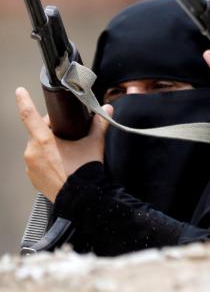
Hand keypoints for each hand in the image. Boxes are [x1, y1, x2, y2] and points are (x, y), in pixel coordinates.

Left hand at [15, 87, 110, 201]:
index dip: (23, 101)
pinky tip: (62, 165)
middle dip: (51, 131)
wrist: (82, 199)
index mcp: (43, 141)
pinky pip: (37, 163)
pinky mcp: (33, 178)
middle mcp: (32, 152)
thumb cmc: (84, 172)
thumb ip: (99, 124)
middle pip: (38, 133)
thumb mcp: (94, 144)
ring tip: (67, 154)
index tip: (19, 92)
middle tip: (67, 135)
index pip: (29, 115)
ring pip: (37, 148)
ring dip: (49, 147)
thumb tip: (107, 110)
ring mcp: (30, 166)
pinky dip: (47, 161)